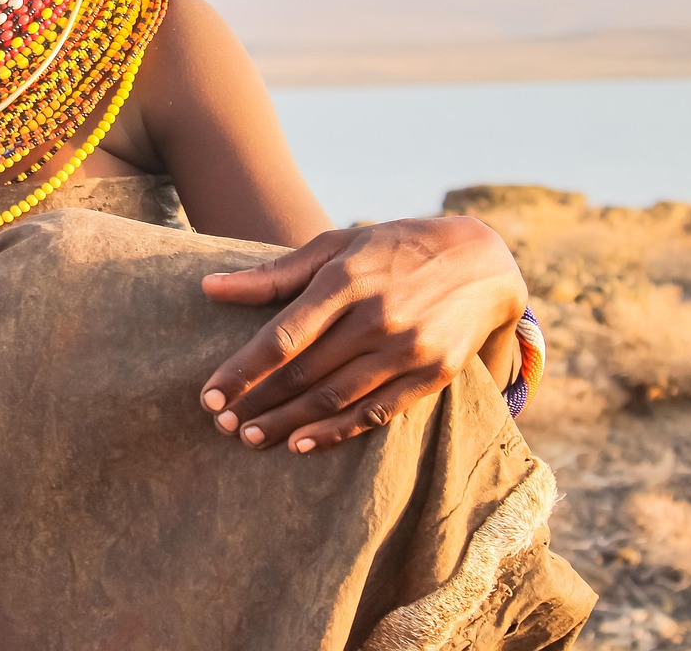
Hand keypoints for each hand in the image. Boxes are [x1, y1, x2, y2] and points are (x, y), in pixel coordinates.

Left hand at [196, 215, 526, 452]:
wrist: (481, 261)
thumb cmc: (391, 249)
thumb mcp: (335, 246)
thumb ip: (273, 274)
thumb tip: (208, 288)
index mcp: (346, 280)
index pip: (283, 335)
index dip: (243, 370)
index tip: (209, 394)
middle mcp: (377, 317)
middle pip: (305, 373)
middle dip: (257, 402)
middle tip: (220, 424)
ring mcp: (408, 349)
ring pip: (336, 397)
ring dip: (288, 423)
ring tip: (250, 437)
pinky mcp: (432, 374)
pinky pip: (376, 412)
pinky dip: (337, 432)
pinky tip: (301, 444)